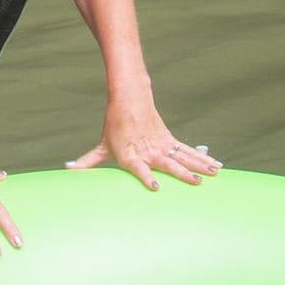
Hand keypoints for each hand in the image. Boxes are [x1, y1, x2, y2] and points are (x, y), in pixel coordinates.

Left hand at [66, 116, 220, 192]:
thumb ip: (87, 161)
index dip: (146, 177)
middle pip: (168, 164)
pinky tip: (217, 166)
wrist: (129, 99)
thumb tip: (67, 170)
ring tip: (214, 176)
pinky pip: (189, 152)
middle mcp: (149, 151)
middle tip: (196, 183)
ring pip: (184, 157)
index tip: (154, 186)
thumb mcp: (102, 145)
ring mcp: (162, 146)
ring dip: (200, 166)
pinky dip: (203, 158)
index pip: (139, 168)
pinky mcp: (170, 141)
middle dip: (182, 174)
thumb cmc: (114, 126)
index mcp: (132, 155)